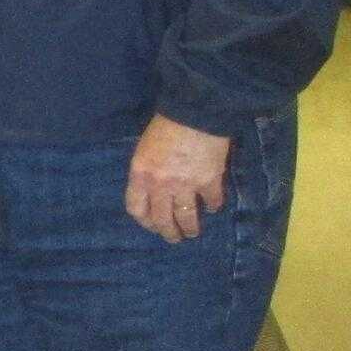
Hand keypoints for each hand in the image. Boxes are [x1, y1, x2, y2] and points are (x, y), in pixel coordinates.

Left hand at [127, 113, 230, 242]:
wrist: (195, 113)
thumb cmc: (166, 126)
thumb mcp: (145, 149)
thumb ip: (147, 171)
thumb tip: (153, 188)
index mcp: (140, 175)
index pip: (136, 208)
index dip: (144, 221)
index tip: (152, 226)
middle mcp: (160, 185)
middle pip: (161, 219)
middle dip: (168, 232)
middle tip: (174, 238)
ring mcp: (185, 185)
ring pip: (186, 217)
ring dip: (190, 228)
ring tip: (193, 232)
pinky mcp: (209, 182)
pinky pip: (212, 202)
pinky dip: (213, 206)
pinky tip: (214, 207)